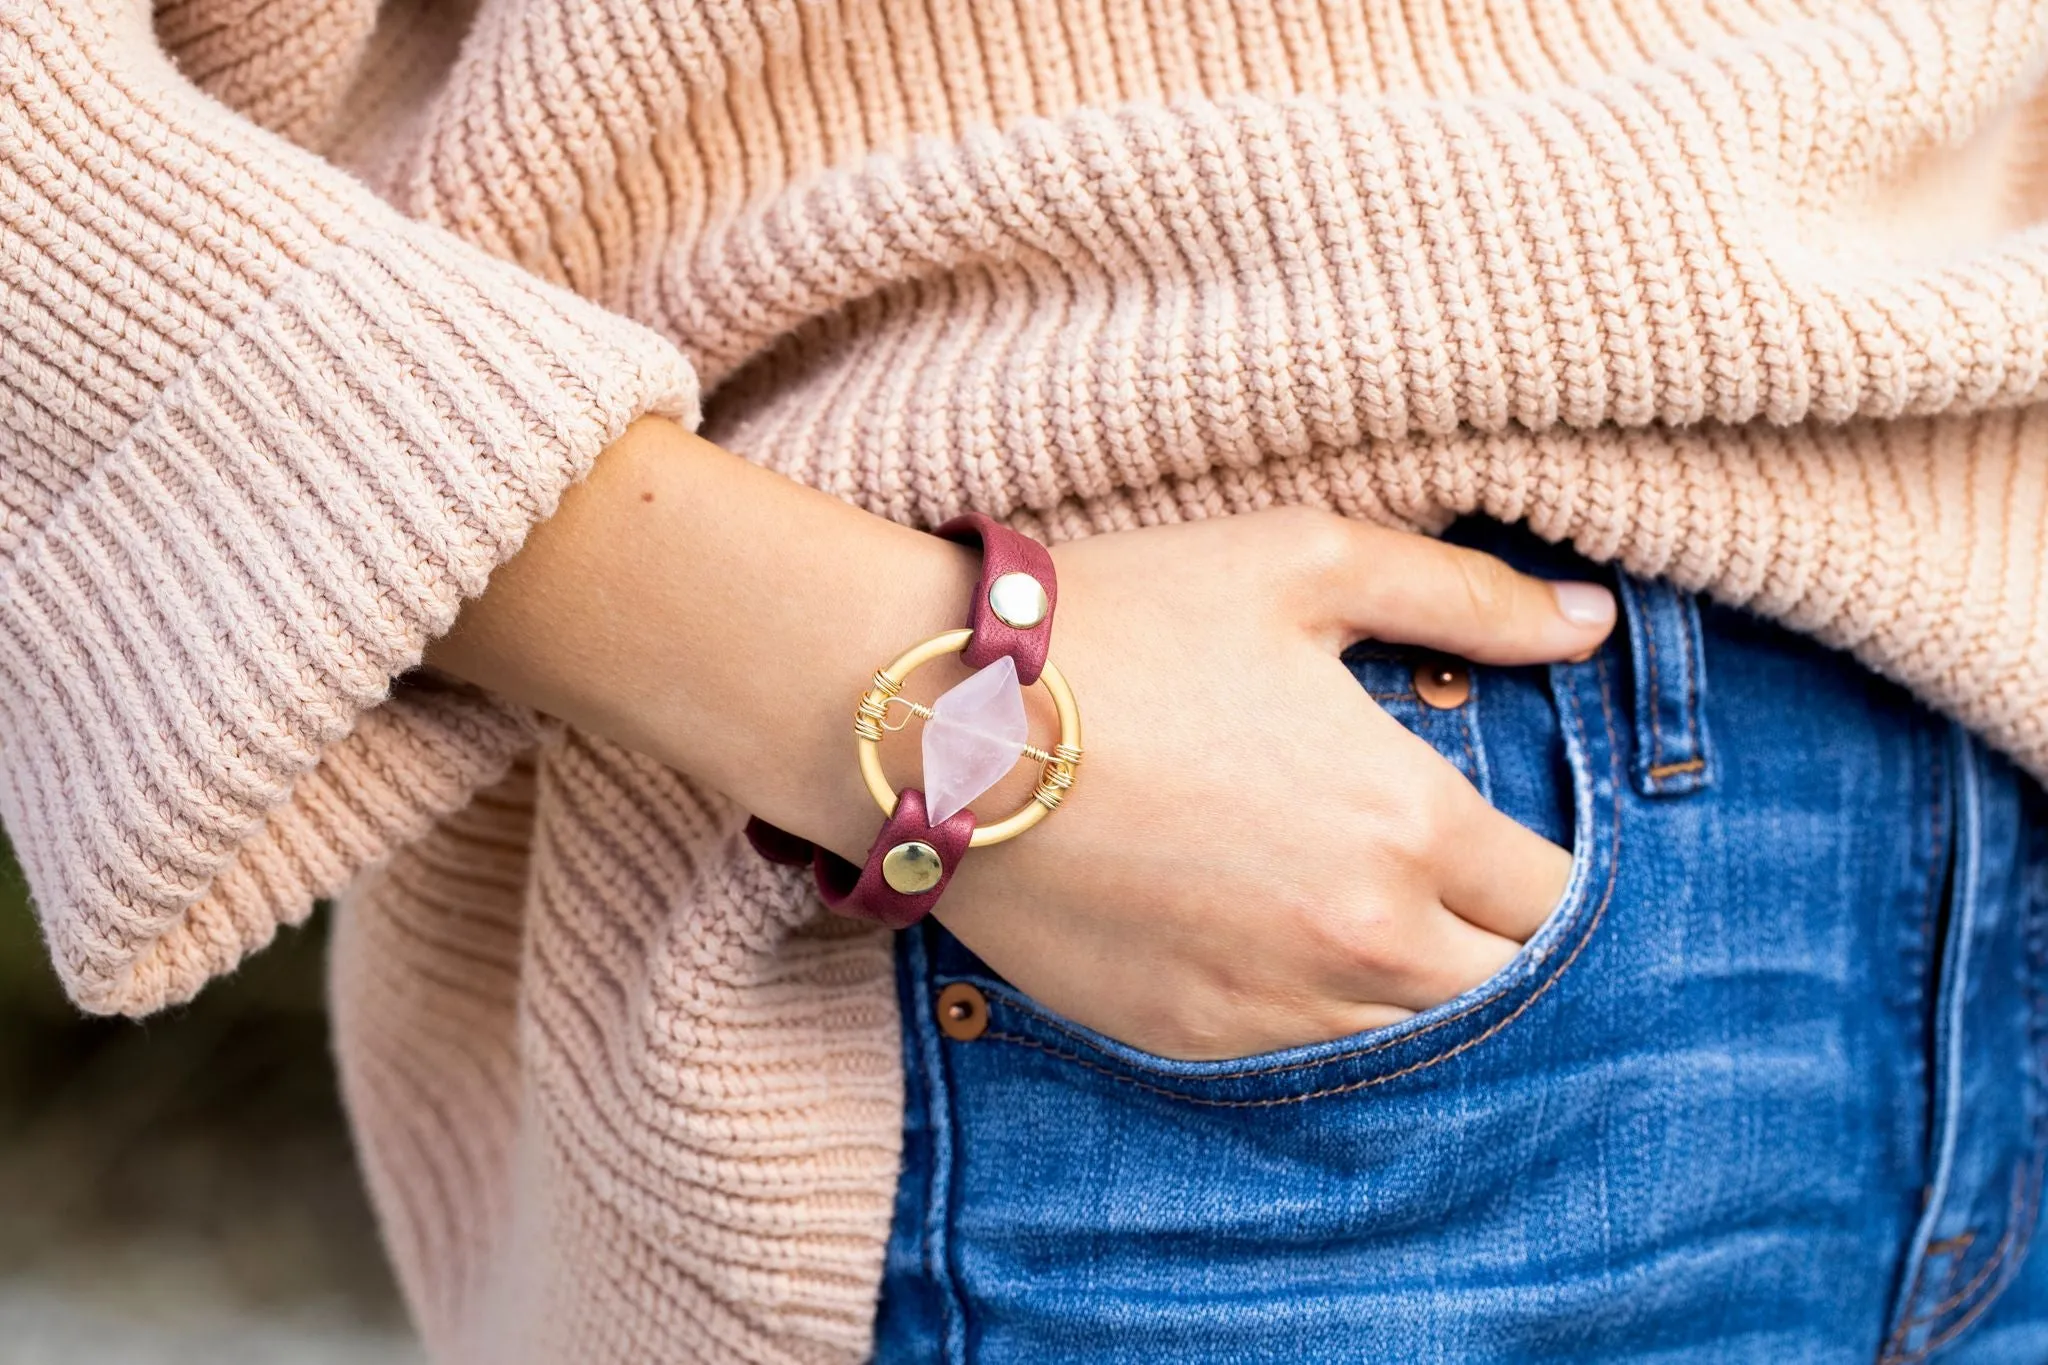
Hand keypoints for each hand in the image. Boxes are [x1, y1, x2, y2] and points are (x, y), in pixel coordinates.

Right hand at [929, 509, 1615, 1060]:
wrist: (940, 719)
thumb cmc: (1124, 623)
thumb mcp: (1305, 562)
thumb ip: (1465, 596)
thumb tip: (1589, 624)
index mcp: (1406, 821)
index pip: (1555, 896)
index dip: (1547, 866)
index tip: (1506, 835)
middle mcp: (1357, 939)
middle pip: (1500, 987)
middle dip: (1494, 937)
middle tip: (1444, 878)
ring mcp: (1268, 1003)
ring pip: (1405, 1036)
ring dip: (1407, 981)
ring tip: (1352, 907)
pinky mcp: (1185, 1037)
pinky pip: (1299, 1055)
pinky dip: (1308, 1008)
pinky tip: (1266, 937)